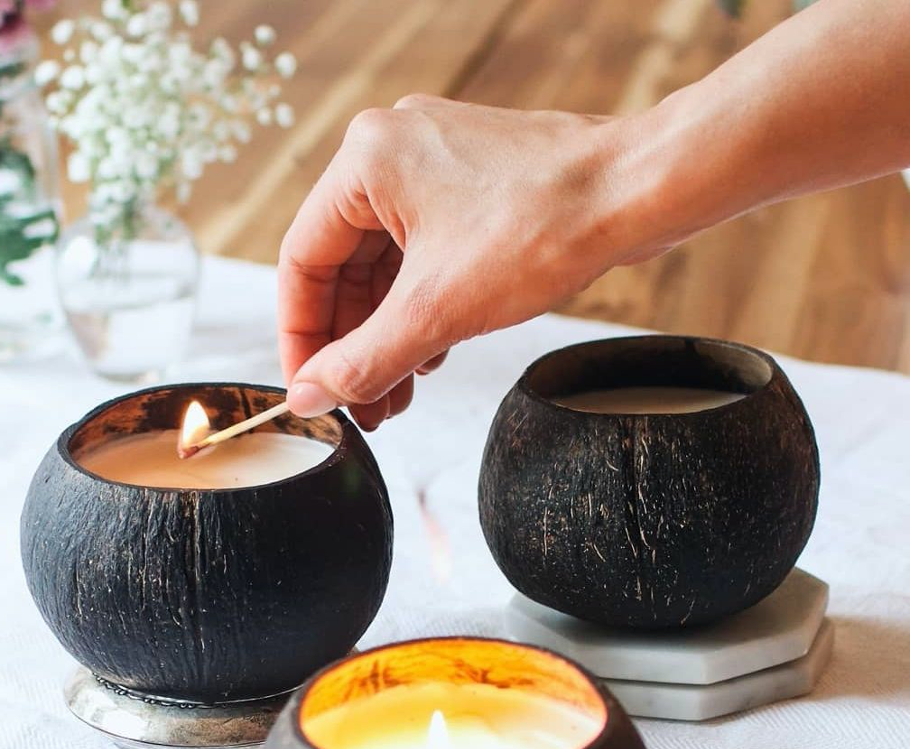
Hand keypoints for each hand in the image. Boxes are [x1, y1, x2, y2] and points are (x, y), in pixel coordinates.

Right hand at [278, 95, 649, 428]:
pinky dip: (422, 307)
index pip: (302, 262)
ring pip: (388, 266)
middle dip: (354, 345)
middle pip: (345, 268)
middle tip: (361, 405)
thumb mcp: (436, 311)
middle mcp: (393, 152)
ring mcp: (437, 167)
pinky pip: (425, 255)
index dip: (301, 337)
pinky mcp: (473, 187)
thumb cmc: (543, 227)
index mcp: (365, 162)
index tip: (310, 389)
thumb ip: (364, 360)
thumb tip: (311, 396)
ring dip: (389, 334)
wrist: (638, 192)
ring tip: (396, 394)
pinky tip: (431, 355)